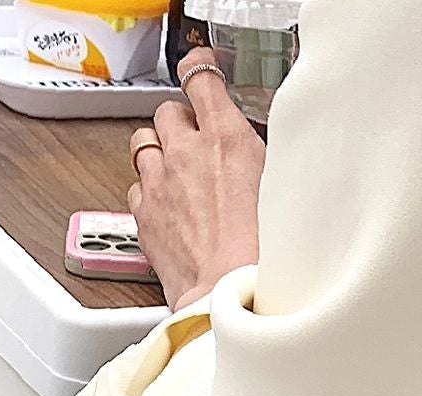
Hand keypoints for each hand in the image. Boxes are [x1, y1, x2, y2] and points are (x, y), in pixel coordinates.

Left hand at [128, 50, 266, 310]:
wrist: (232, 297)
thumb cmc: (265, 256)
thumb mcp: (284, 193)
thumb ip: (265, 160)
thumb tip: (265, 153)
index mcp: (227, 140)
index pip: (201, 79)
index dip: (201, 72)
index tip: (203, 76)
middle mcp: (186, 153)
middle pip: (168, 112)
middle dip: (182, 123)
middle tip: (199, 143)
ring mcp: (160, 183)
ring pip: (144, 143)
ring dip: (160, 152)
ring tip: (179, 173)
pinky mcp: (145, 215)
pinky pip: (137, 187)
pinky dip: (150, 190)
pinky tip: (169, 206)